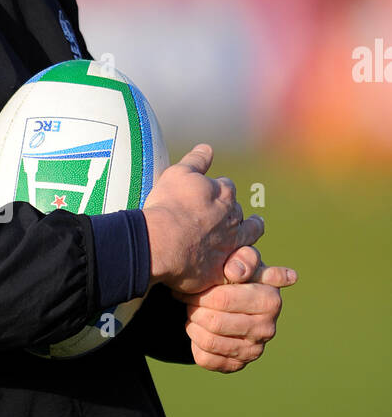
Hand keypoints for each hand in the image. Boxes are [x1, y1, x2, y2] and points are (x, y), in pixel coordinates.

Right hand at [142, 144, 263, 293]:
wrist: (162, 241)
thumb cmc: (168, 205)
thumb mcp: (178, 174)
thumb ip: (196, 160)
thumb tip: (208, 147)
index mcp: (223, 193)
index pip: (227, 187)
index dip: (218, 190)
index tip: (213, 194)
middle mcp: (233, 218)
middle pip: (239, 212)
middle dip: (235, 212)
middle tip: (231, 214)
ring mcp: (230, 244)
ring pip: (249, 236)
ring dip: (251, 232)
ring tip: (253, 229)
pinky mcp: (222, 269)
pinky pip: (236, 268)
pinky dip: (237, 263)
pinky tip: (236, 262)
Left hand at [169, 249, 297, 372]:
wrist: (237, 301)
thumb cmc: (238, 275)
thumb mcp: (243, 259)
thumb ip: (243, 258)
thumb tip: (235, 272)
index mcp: (270, 300)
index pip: (223, 299)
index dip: (201, 292)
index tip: (192, 284)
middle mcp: (267, 329)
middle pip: (214, 322)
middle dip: (195, 309)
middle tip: (189, 299)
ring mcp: (254, 350)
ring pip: (208, 341)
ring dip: (193, 325)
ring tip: (193, 313)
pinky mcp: (238, 365)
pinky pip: (206, 359)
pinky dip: (194, 344)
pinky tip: (199, 330)